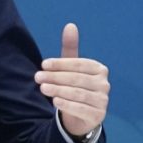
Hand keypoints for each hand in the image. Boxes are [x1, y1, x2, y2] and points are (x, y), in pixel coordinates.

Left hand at [35, 23, 109, 138]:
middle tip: (37, 77)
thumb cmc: (75, 87)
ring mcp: (103, 100)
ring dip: (58, 90)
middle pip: (77, 79)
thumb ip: (70, 48)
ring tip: (43, 88)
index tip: (43, 64)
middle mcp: (104, 84)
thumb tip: (70, 25)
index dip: (60, 63)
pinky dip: (67, 104)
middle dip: (55, 77)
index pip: (79, 64)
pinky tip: (55, 101)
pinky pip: (81, 108)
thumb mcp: (71, 68)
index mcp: (99, 69)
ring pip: (78, 93)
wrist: (80, 117)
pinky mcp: (98, 115)